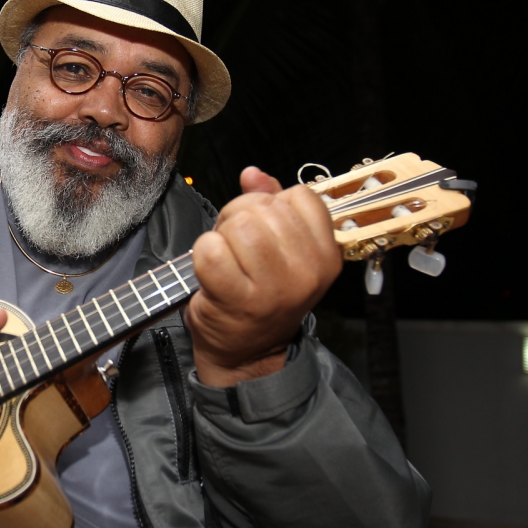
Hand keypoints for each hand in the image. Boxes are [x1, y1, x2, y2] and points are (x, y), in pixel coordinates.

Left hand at [185, 167, 341, 387]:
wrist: (245, 353)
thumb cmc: (260, 298)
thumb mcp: (281, 251)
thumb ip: (270, 205)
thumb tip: (252, 174)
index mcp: (326, 255)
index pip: (300, 197)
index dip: (271, 204)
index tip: (263, 230)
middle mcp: (307, 272)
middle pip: (263, 208)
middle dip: (239, 218)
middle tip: (235, 247)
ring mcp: (275, 288)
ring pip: (238, 225)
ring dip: (220, 236)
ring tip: (224, 259)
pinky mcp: (238, 299)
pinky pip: (211, 250)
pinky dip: (201, 255)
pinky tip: (209, 272)